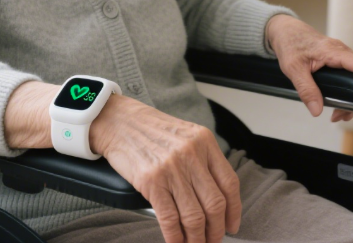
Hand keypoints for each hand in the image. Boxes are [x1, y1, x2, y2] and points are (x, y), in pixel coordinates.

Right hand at [90, 94, 241, 242]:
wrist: (118, 121)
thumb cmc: (151, 130)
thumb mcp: (184, 135)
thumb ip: (202, 159)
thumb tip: (216, 199)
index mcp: (204, 141)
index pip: (229, 183)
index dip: (234, 211)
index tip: (232, 226)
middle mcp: (191, 154)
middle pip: (215, 204)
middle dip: (216, 230)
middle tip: (212, 240)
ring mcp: (171, 168)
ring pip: (194, 216)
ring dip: (197, 238)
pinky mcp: (151, 181)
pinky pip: (170, 219)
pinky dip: (175, 237)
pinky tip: (176, 242)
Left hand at [265, 14, 352, 122]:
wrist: (285, 30)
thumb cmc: (290, 43)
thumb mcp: (293, 68)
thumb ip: (306, 89)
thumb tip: (317, 109)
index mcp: (332, 51)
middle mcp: (340, 51)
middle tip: (345, 115)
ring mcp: (339, 55)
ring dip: (351, 96)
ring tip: (338, 113)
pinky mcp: (337, 58)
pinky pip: (349, 74)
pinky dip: (347, 89)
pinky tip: (338, 102)